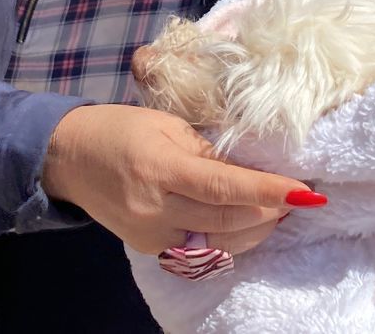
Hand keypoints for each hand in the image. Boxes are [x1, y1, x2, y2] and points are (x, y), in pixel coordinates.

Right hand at [42, 104, 322, 255]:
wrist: (69, 158)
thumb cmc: (121, 129)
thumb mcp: (167, 125)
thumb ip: (209, 151)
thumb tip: (252, 170)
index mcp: (159, 167)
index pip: (224, 186)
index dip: (268, 191)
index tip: (305, 191)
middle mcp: (154, 209)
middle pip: (227, 220)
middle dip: (271, 210)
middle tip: (299, 195)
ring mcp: (151, 235)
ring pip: (220, 242)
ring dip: (258, 228)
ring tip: (280, 208)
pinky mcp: (151, 249)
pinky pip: (202, 249)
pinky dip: (231, 237)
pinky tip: (248, 221)